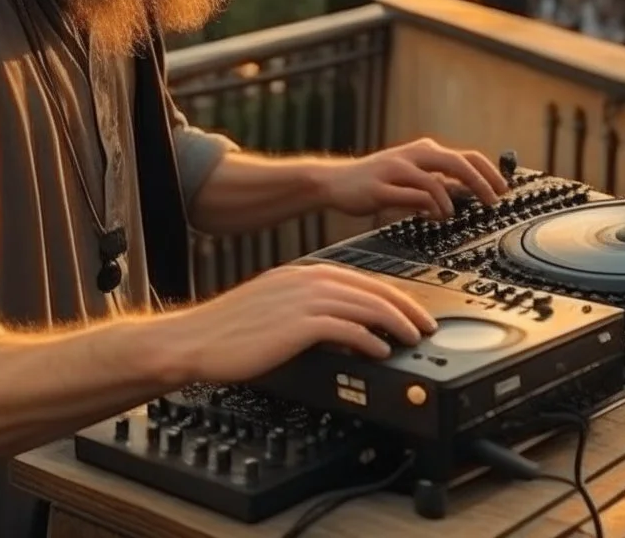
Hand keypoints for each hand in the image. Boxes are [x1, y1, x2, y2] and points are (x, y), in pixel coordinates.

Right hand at [171, 262, 438, 383]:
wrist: (198, 338)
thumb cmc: (232, 328)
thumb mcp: (276, 305)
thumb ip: (309, 307)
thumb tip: (344, 325)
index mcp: (304, 274)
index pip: (362, 279)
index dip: (394, 295)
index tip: (412, 311)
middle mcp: (308, 281)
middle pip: (371, 289)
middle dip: (405, 307)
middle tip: (427, 326)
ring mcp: (304, 300)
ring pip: (365, 306)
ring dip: (395, 322)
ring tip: (414, 338)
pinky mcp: (298, 324)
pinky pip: (346, 328)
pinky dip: (369, 338)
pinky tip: (381, 350)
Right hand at [322, 138, 508, 219]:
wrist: (334, 182)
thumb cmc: (375, 180)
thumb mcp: (410, 175)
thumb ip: (437, 180)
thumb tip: (468, 190)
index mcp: (422, 151)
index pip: (465, 155)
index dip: (488, 171)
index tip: (503, 189)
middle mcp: (411, 156)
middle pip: (456, 162)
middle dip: (480, 183)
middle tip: (493, 202)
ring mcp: (395, 170)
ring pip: (435, 180)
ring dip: (450, 201)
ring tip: (452, 216)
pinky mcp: (381, 188)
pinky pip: (412, 196)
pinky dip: (428, 208)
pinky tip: (432, 217)